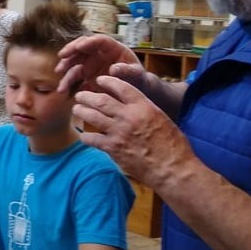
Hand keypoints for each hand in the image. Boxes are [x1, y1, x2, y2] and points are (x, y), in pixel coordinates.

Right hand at [56, 34, 138, 93]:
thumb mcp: (136, 74)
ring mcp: (90, 63)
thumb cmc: (137, 78)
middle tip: (62, 56)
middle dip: (71, 51)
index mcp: (112, 48)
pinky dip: (67, 83)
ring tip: (61, 79)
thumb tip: (114, 69)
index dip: (88, 42)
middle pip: (81, 47)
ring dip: (65, 70)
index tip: (79, 46)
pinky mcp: (85, 74)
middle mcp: (98, 53)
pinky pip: (73, 76)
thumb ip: (127, 71)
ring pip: (74, 62)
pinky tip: (63, 90)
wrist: (134, 89)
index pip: (98, 40)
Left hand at [72, 74, 194, 186]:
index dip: (108, 81)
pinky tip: (84, 135)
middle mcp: (128, 116)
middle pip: (101, 100)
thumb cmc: (173, 146)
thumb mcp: (162, 119)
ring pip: (92, 116)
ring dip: (82, 111)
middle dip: (87, 96)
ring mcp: (119, 132)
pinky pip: (92, 139)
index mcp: (144, 107)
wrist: (172, 169)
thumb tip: (132, 105)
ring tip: (77, 109)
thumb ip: (145, 110)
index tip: (99, 80)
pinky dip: (86, 136)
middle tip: (80, 95)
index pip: (121, 87)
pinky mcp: (113, 148)